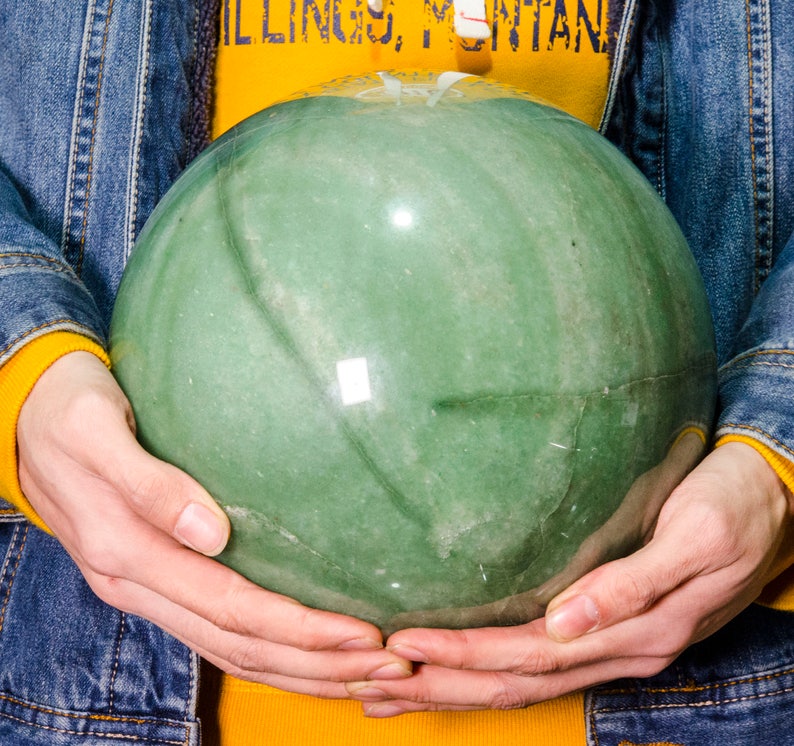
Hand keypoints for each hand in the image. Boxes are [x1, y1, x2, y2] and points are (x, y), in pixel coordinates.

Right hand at [17, 351, 410, 695]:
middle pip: (240, 646)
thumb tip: (211, 533)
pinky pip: (219, 632)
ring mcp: (146, 590)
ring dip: (302, 669)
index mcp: (128, 555)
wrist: (26, 421)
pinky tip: (310, 652)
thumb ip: (150, 485)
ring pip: (232, 651)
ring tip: (366, 672)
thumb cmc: (67, 416)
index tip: (361, 634)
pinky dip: (269, 651)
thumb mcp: (96, 435)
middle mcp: (138, 586)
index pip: (229, 609)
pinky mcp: (158, 579)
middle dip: (318, 664)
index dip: (298, 628)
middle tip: (388, 666)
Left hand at [346, 442, 793, 714]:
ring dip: (457, 687)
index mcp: (634, 632)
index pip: (529, 655)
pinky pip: (540, 659)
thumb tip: (565, 622)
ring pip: (522, 678)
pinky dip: (491, 669)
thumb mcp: (694, 541)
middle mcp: (616, 648)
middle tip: (373, 684)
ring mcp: (613, 642)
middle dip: (443, 685)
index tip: (402, 650)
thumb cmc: (733, 508)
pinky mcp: (609, 624)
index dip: (465, 658)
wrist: (774, 499)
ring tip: (395, 688)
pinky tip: (457, 666)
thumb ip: (631, 585)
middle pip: (514, 680)